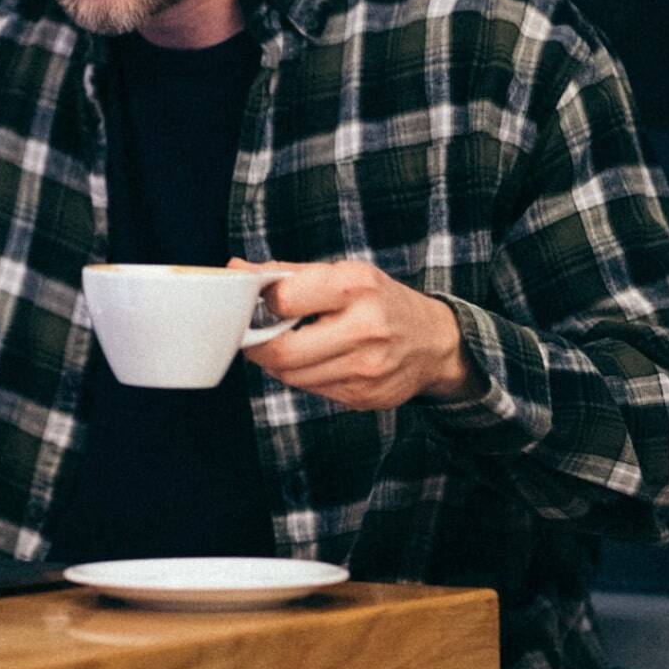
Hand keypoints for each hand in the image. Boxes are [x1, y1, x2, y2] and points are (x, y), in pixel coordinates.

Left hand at [226, 259, 484, 410]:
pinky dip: (303, 377)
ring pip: (292, 377)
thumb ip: (286, 274)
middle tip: (258, 336)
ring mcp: (367, 368)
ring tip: (291, 345)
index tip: (263, 304)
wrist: (434, 341)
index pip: (283, 301)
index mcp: (356, 286)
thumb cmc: (379, 301)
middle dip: (259, 346)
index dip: (262, 304)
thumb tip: (234, 270)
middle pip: (282, 352)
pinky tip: (317, 361)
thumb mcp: (342, 274)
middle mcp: (365, 328)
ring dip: (279, 363)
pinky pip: (312, 391)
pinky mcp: (364, 397)